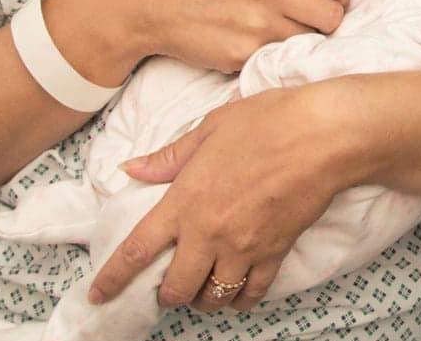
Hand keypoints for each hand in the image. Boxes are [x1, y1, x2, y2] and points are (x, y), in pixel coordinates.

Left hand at [87, 83, 358, 310]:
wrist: (324, 135)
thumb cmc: (268, 122)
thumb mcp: (211, 127)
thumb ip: (169, 158)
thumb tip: (132, 170)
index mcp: (185, 201)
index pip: (137, 250)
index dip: (112, 278)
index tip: (97, 294)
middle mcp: (209, 233)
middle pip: (175, 289)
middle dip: (167, 294)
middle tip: (169, 283)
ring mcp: (243, 248)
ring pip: (211, 298)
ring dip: (202, 297)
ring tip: (203, 284)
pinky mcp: (274, 254)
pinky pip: (250, 294)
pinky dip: (239, 299)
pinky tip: (236, 288)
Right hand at [121, 0, 352, 73]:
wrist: (152, 1)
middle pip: (333, 16)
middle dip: (326, 20)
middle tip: (306, 19)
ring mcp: (258, 25)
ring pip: (309, 42)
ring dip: (300, 40)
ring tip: (276, 29)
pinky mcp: (243, 55)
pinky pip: (278, 59)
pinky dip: (272, 55)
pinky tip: (253, 42)